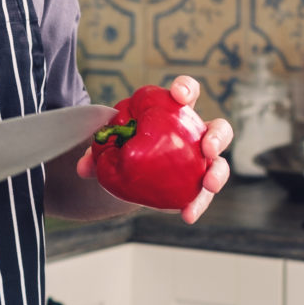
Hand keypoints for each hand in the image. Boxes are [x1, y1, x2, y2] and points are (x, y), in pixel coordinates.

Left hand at [73, 75, 230, 223]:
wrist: (132, 171)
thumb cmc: (126, 146)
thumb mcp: (110, 146)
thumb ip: (97, 152)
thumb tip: (84, 167)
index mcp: (175, 113)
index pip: (187, 93)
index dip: (187, 89)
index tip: (179, 96)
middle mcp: (195, 135)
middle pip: (219, 129)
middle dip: (217, 136)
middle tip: (207, 149)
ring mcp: (200, 161)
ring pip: (220, 163)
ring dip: (218, 174)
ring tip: (208, 185)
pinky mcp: (198, 184)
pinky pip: (203, 194)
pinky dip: (196, 204)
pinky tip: (187, 215)